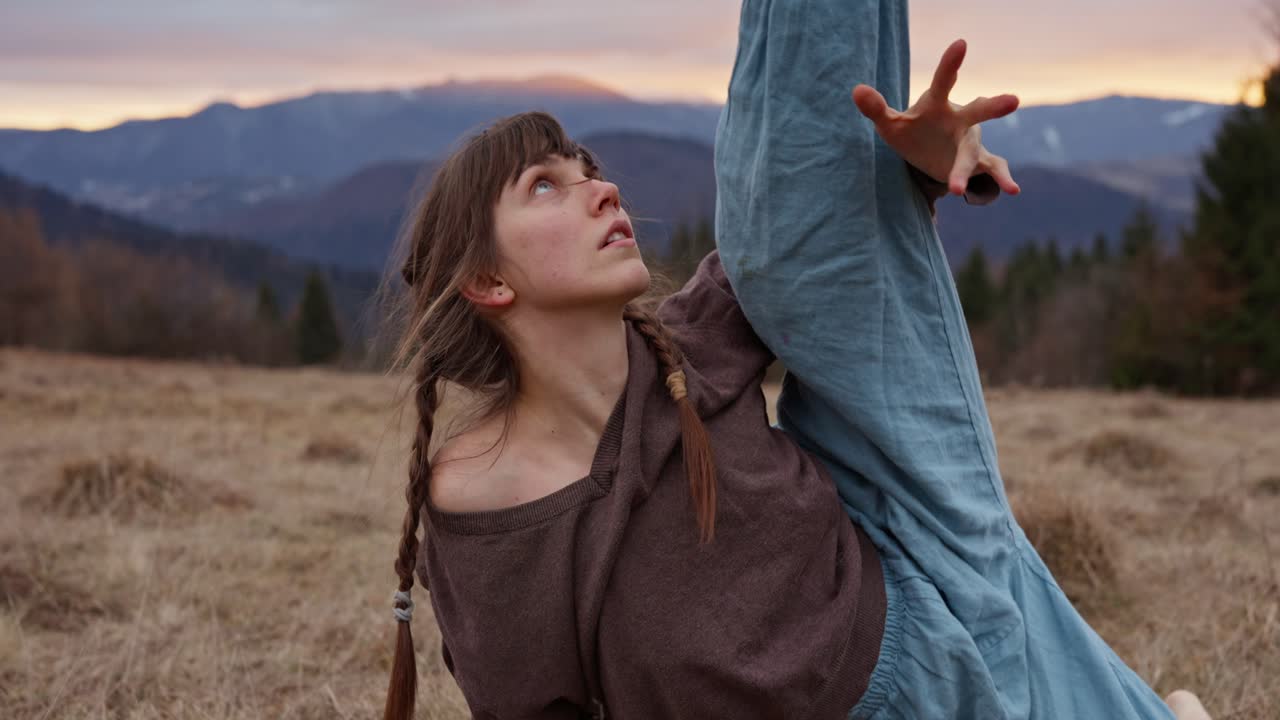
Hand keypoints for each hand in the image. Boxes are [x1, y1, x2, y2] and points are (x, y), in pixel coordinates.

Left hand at [852, 39, 1020, 196]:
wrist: (927, 153)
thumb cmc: (910, 131)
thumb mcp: (890, 124)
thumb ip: (876, 108)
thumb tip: (856, 90)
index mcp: (937, 104)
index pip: (943, 82)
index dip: (950, 64)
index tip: (960, 44)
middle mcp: (959, 119)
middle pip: (977, 111)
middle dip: (992, 107)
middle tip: (1013, 101)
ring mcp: (969, 140)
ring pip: (972, 150)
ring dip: (967, 167)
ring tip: (958, 188)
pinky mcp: (976, 161)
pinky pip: (992, 168)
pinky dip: (1002, 178)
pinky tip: (1013, 189)